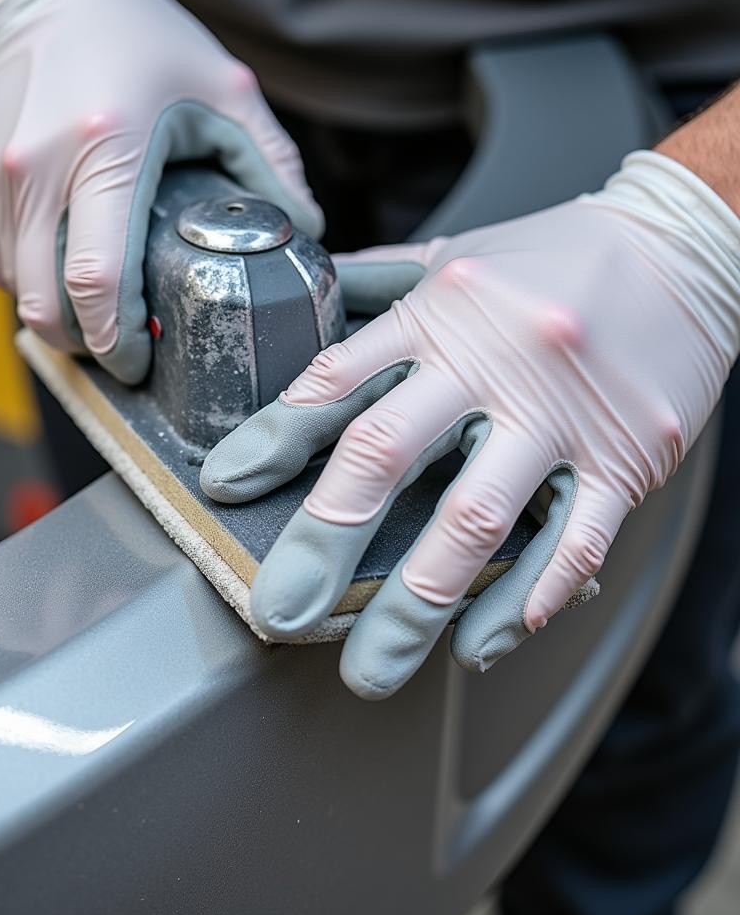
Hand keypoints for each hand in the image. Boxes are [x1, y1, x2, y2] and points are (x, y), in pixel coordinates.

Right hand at [0, 0, 320, 382]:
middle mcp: (37, 171)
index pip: (98, 279)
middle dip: (87, 348)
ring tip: (97, 317)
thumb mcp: (225, 89)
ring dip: (58, 320)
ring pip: (19, 294)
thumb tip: (307, 232)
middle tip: (123, 355)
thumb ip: (273, 165)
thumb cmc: (139, 41)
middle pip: (48, 305)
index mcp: (106, 148)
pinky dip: (31, 286)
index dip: (118, 341)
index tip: (139, 365)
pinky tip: (65, 276)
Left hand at [201, 151, 739, 698]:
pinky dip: (524, 603)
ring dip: (414, 606)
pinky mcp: (625, 461)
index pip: (335, 382)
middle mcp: (493, 364)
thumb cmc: (556, 258)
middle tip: (279, 611)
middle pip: (386, 458)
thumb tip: (305, 299)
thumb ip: (377, 284)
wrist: (687, 247)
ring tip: (371, 666)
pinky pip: (572, 546)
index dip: (272, 440)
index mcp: (440, 313)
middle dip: (322, 544)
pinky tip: (479, 642)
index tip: (226, 485)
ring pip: (474, 522)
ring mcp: (561, 419)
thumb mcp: (455, 256)